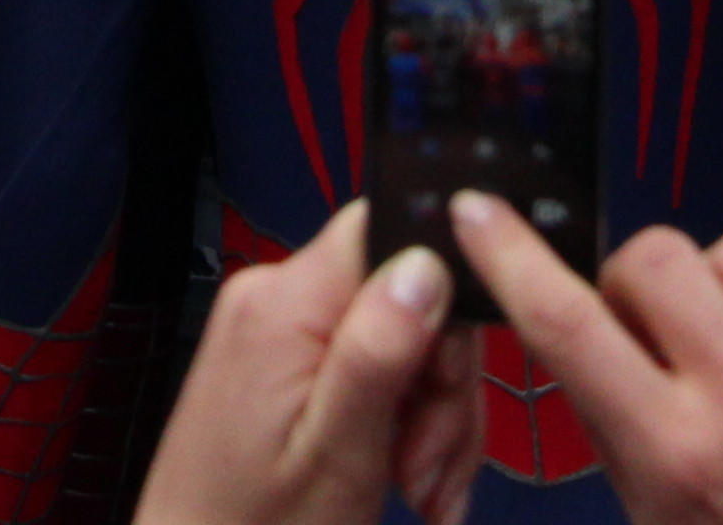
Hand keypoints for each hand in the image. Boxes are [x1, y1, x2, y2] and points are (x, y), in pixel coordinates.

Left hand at [132, 203, 481, 524]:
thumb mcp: (336, 454)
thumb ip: (378, 352)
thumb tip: (426, 262)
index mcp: (284, 303)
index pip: (390, 232)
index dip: (443, 298)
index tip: (445, 385)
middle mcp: (276, 296)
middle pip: (406, 294)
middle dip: (440, 386)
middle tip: (429, 470)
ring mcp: (279, 329)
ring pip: (402, 338)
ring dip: (428, 418)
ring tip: (419, 490)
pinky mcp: (285, 362)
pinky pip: (371, 365)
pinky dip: (400, 422)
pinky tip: (403, 479)